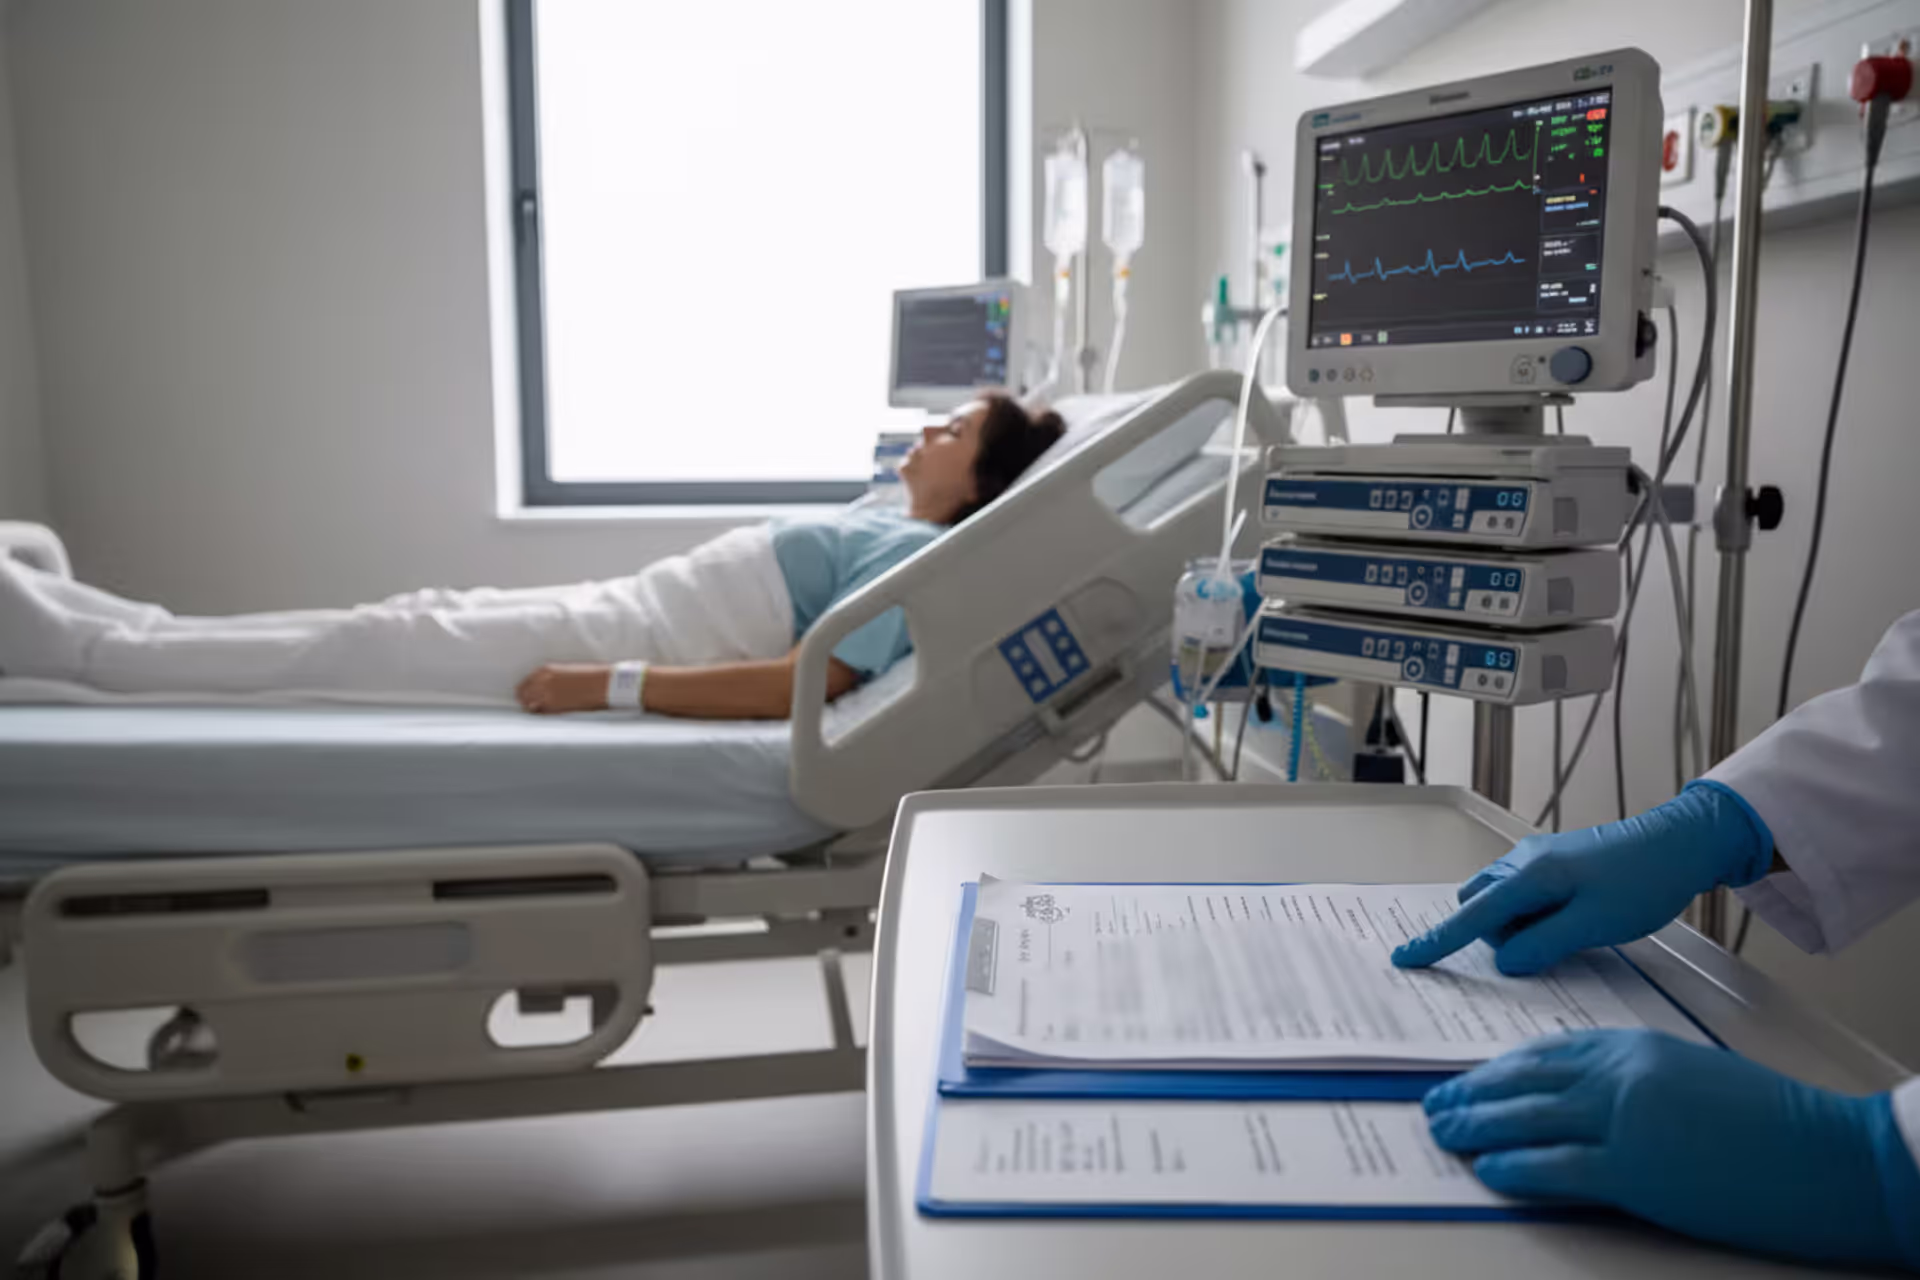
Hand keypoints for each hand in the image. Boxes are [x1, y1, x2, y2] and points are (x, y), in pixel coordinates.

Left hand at [516, 663, 610, 714]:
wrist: (603, 684)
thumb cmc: (591, 675)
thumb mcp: (567, 669)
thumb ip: (553, 676)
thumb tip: (545, 685)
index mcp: (546, 670)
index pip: (526, 681)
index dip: (523, 688)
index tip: (521, 692)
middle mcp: (544, 682)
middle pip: (524, 693)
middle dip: (523, 698)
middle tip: (523, 703)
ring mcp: (548, 695)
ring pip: (530, 704)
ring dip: (529, 707)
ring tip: (531, 709)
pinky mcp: (556, 707)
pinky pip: (541, 712)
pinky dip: (539, 713)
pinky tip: (540, 714)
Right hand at [1392, 782, 1771, 975]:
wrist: (1680, 842)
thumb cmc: (1642, 884)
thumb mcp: (1594, 925)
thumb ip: (1542, 946)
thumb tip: (1504, 961)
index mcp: (1530, 877)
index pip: (1472, 917)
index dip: (1438, 941)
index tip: (1406, 958)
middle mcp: (1522, 861)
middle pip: (1478, 904)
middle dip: (1492, 933)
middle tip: (1543, 947)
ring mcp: (1536, 856)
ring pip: (1498, 896)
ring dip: (1513, 923)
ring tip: (1563, 933)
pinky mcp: (1553, 859)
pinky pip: (1519, 889)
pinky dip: (1527, 911)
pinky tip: (1564, 919)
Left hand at [1425, 1029, 1919, 1268]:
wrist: (1828, 1152)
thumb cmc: (1769, 1120)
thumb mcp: (1687, 1077)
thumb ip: (1631, 1082)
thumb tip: (1579, 1106)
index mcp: (1631, 1047)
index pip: (1542, 1053)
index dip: (1495, 1069)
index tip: (1467, 1078)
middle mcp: (1618, 1075)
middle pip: (1522, 1082)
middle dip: (1470, 1094)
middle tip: (1433, 1103)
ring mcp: (1624, 1120)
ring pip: (1525, 1119)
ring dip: (1475, 1126)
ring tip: (1443, 1132)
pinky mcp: (1636, 1170)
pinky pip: (1557, 1166)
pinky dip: (1515, 1168)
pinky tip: (1487, 1168)